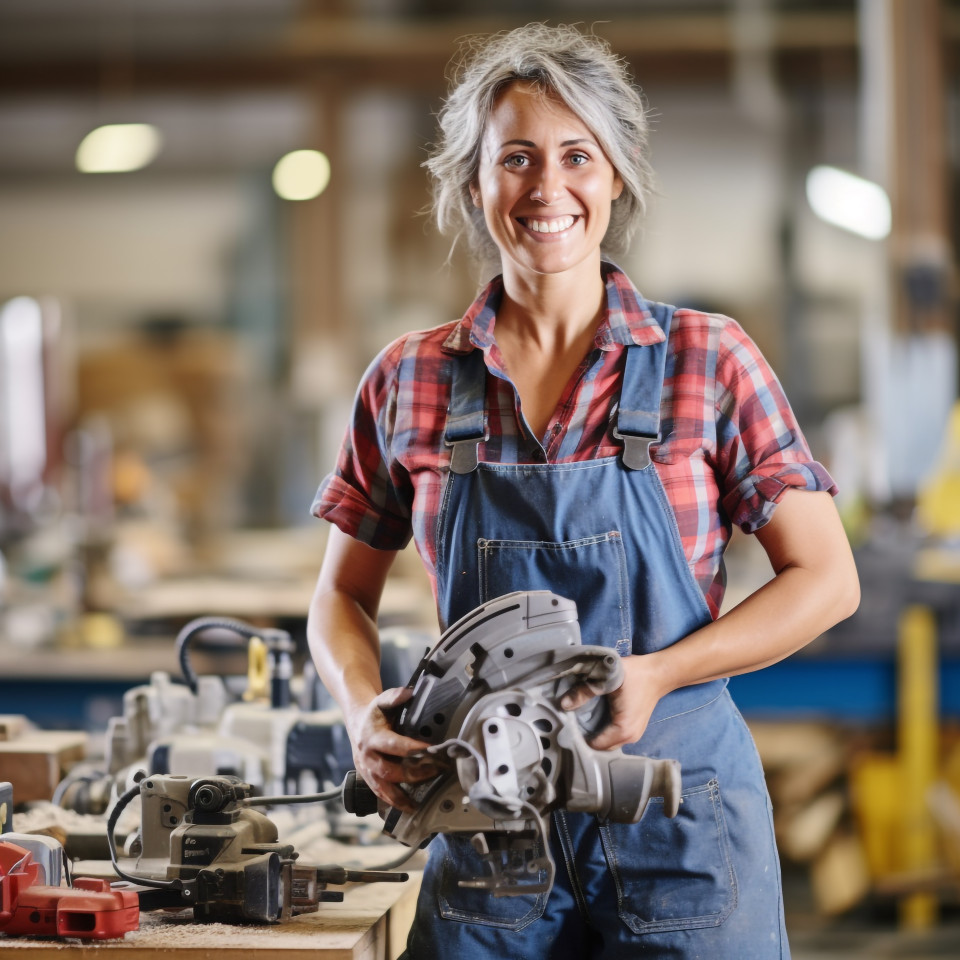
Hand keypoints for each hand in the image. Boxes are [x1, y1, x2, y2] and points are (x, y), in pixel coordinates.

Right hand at [346, 686, 439, 812]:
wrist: (357, 722)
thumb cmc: (375, 713)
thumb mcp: (383, 700)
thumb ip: (395, 696)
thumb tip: (410, 692)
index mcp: (372, 736)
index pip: (393, 745)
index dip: (412, 749)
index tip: (431, 750)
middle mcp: (367, 755)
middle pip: (388, 770)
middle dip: (412, 774)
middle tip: (435, 771)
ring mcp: (366, 769)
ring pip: (382, 787)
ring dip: (401, 797)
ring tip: (419, 803)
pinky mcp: (367, 778)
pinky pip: (379, 794)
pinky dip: (393, 803)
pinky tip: (408, 807)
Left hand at [560, 655, 663, 749]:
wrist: (659, 672)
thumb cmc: (636, 675)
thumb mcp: (607, 680)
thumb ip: (584, 692)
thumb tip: (563, 704)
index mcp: (623, 729)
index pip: (594, 745)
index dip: (579, 736)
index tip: (566, 725)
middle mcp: (630, 738)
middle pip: (601, 746)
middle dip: (585, 736)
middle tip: (571, 722)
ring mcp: (634, 735)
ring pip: (608, 742)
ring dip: (595, 733)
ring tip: (580, 719)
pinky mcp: (635, 729)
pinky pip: (614, 735)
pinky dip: (604, 730)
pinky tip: (594, 717)